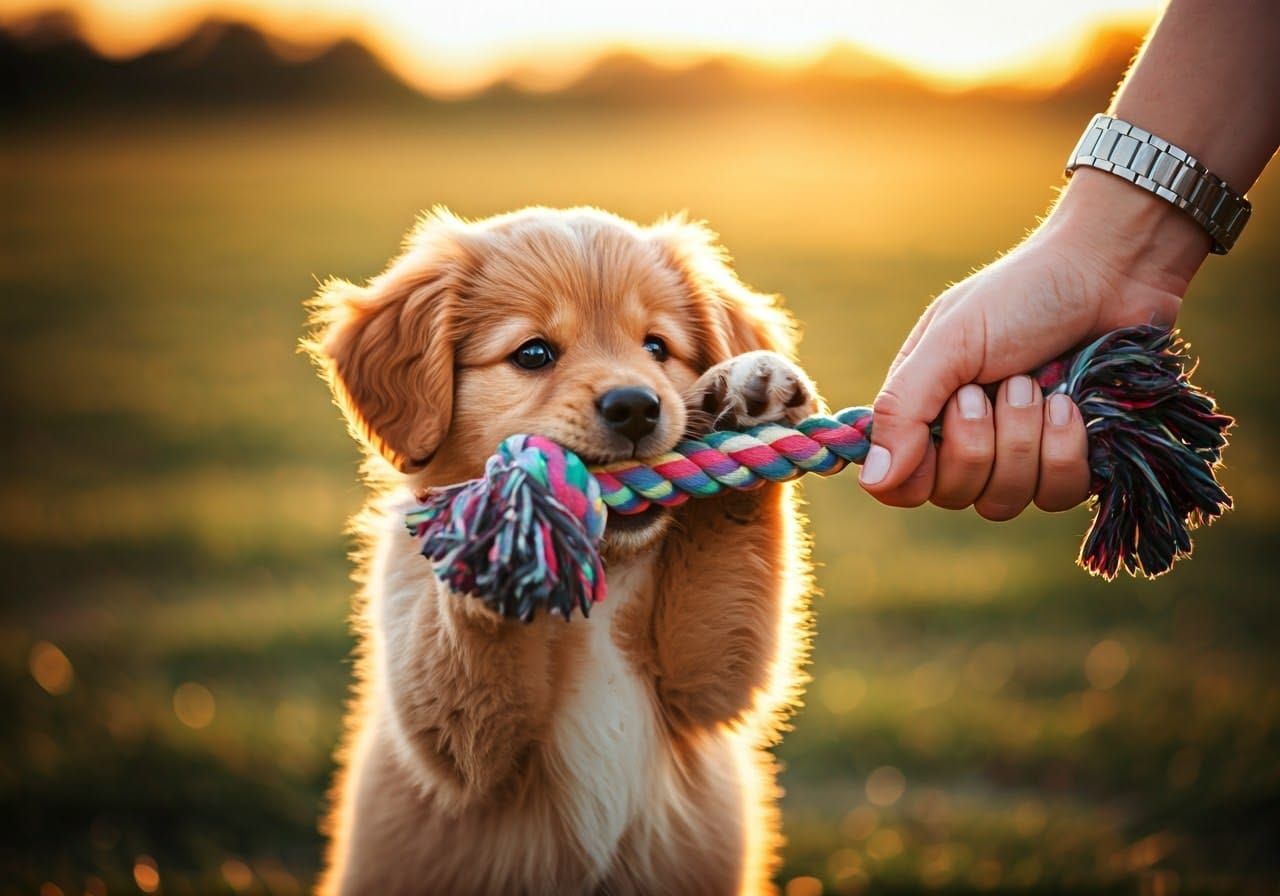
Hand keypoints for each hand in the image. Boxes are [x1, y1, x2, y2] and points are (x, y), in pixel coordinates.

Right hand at [859, 171, 1207, 514]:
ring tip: (1037, 385)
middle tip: (996, 384)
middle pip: (952, 494)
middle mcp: (967, 440)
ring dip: (1023, 441)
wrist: (1110, 273)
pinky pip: (1057, 496)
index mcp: (925, 410)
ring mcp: (1020, 455)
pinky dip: (1066, 450)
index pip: (900, 483)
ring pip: (1004, 501)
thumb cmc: (1021, 296)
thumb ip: (902, 410)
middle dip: (979, 441)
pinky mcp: (1071, 462)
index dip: (916, 472)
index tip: (943, 420)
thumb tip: (872, 480)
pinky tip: (1071, 405)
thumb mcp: (949, 344)